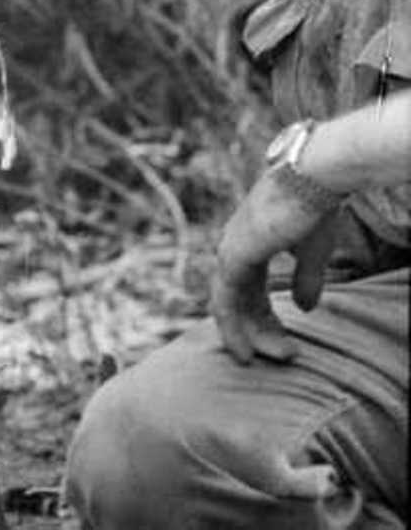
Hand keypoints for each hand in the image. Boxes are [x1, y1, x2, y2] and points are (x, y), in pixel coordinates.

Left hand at [210, 169, 339, 364]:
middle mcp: (234, 246)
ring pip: (229, 305)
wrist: (312, 180)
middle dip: (259, 331)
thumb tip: (303, 308)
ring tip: (267, 360)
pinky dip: (232, 329)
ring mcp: (230, 250)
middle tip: (284, 356)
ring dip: (249, 335)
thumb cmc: (314, 208)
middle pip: (238, 300)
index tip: (286, 342)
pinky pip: (225, 302)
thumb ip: (306, 281)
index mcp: (250, 242)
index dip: (266, 318)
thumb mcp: (313, 253)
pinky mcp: (233, 256)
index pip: (250, 289)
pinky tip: (245, 351)